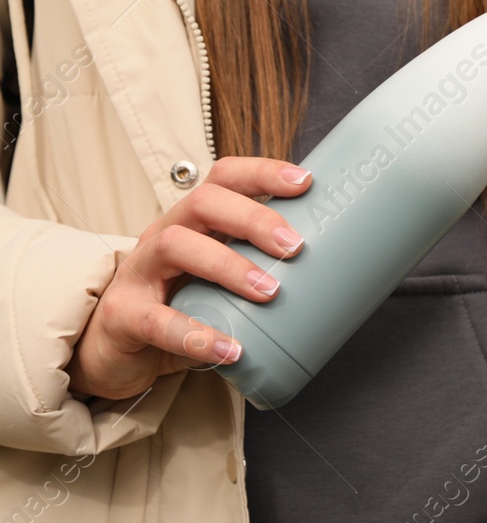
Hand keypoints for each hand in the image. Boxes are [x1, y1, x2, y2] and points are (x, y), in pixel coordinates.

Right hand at [67, 157, 312, 400]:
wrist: (114, 349)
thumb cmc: (179, 304)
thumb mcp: (219, 278)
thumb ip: (260, 270)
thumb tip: (336, 278)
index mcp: (192, 221)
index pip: (224, 178)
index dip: (263, 172)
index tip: (306, 182)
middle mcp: (163, 234)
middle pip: (203, 202)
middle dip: (253, 218)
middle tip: (295, 246)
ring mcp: (138, 272)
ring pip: (176, 245)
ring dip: (228, 266)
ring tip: (269, 292)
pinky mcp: (123, 315)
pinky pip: (157, 320)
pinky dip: (196, 334)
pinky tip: (231, 349)